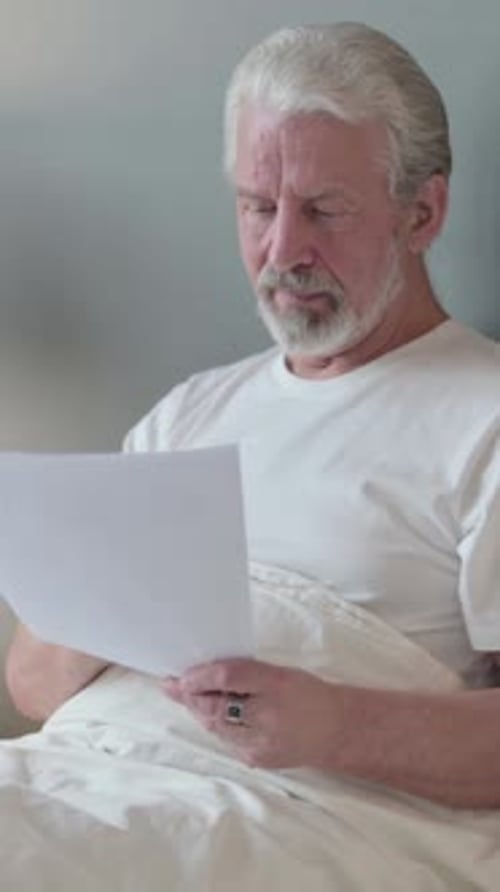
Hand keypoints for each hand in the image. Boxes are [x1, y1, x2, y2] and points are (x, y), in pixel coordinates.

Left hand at [162, 658, 337, 769]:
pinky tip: (207, 714)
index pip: (229, 677)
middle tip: (171, 685)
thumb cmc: (308, 694)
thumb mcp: (280, 672)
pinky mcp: (257, 759)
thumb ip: (245, 671)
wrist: (337, 731)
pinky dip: (214, 725)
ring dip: (197, 711)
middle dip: (190, 696)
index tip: (182, 673)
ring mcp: (261, 743)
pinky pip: (226, 740)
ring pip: (216, 726)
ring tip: (183, 696)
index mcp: (277, 684)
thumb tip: (206, 671)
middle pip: (216, 706)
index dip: (201, 675)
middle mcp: (269, 716)